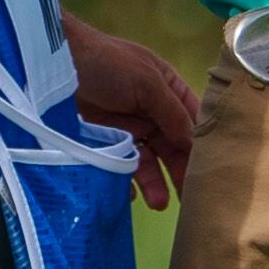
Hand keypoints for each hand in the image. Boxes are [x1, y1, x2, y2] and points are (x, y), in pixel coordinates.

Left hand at [64, 13, 198, 208]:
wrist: (57, 65)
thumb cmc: (108, 65)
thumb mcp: (147, 81)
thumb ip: (173, 113)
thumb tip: (196, 143)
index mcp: (167, 90)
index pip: (193, 120)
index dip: (203, 145)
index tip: (211, 172)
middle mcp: (152, 112)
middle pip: (173, 146)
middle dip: (181, 171)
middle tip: (189, 200)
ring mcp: (128, 128)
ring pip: (149, 160)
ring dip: (155, 181)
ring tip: (158, 203)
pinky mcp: (105, 143)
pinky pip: (120, 167)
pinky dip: (126, 183)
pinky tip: (130, 195)